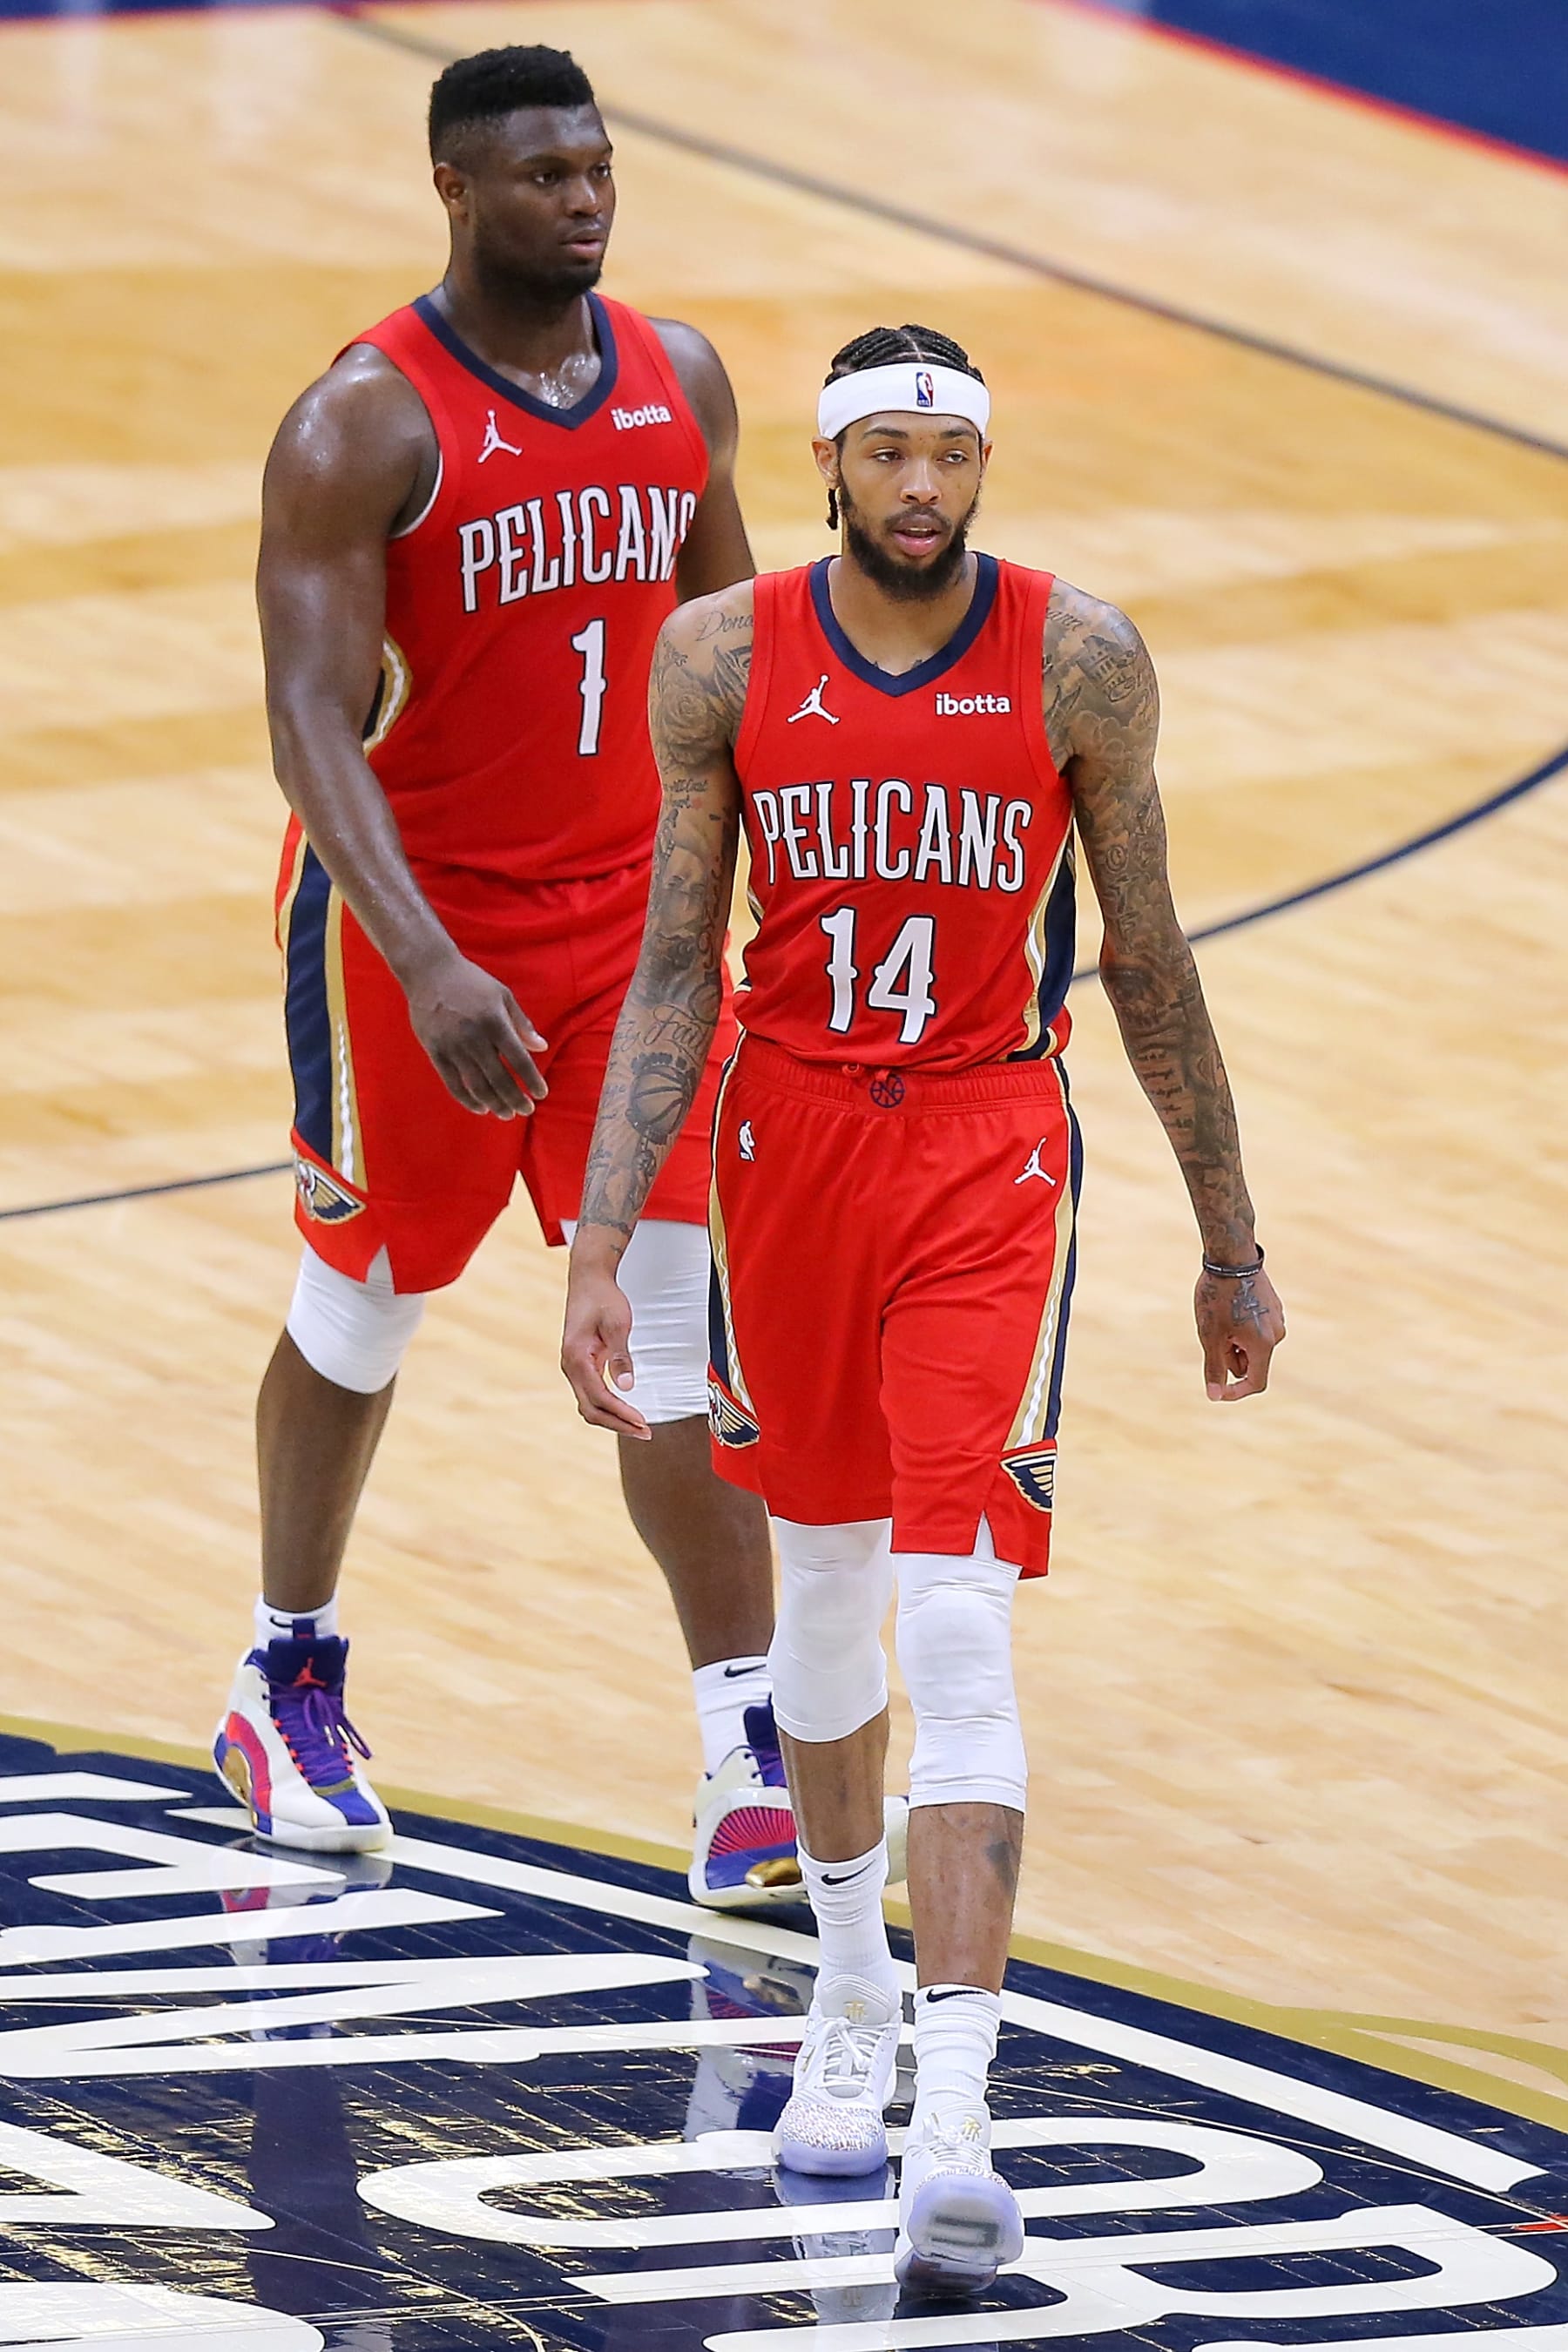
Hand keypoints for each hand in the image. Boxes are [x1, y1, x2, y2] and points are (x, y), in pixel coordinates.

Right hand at [402, 949, 547, 1117]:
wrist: (429, 971)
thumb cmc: (471, 981)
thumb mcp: (502, 995)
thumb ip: (522, 1023)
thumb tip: (542, 1047)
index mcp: (494, 1022)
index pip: (518, 1059)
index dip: (531, 1079)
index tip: (541, 1094)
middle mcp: (474, 1037)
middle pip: (498, 1078)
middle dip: (515, 1098)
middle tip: (526, 1110)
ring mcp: (452, 1046)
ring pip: (476, 1085)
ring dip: (494, 1103)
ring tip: (506, 1114)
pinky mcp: (435, 1051)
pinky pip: (452, 1083)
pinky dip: (467, 1100)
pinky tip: (481, 1108)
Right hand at [561, 1245, 651, 1439]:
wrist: (588, 1279)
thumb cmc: (603, 1298)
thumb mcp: (617, 1324)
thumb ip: (621, 1357)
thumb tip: (627, 1386)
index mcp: (576, 1358)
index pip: (599, 1397)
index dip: (621, 1413)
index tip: (643, 1422)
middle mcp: (570, 1366)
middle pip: (590, 1409)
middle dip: (618, 1424)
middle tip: (645, 1432)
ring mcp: (573, 1367)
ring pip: (589, 1405)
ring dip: (613, 1419)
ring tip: (638, 1426)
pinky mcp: (581, 1365)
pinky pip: (591, 1394)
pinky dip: (608, 1407)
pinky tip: (626, 1411)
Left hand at [1195, 1263, 1284, 1400]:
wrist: (1231, 1256)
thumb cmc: (1218, 1297)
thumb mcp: (1210, 1335)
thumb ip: (1214, 1368)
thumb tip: (1215, 1396)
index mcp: (1264, 1345)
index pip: (1255, 1382)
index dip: (1236, 1392)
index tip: (1218, 1391)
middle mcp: (1277, 1334)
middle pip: (1251, 1362)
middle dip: (1230, 1356)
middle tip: (1211, 1334)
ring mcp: (1277, 1319)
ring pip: (1252, 1344)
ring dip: (1234, 1341)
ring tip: (1219, 1317)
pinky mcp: (1273, 1306)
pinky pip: (1256, 1328)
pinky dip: (1240, 1326)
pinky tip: (1228, 1305)